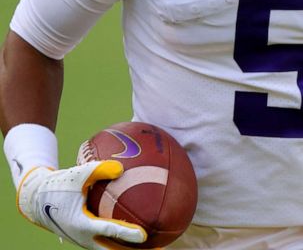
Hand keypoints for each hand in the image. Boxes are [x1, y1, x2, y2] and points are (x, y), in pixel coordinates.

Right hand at [17, 160, 146, 249]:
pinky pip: (107, 244)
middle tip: (156, 249)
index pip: (109, 231)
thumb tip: (121, 168)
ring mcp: (86, 241)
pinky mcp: (87, 238)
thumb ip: (98, 169)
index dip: (127, 233)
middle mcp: (86, 238)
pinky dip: (121, 243)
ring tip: (153, 248)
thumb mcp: (77, 175)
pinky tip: (136, 236)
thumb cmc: (59, 186)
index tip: (144, 235)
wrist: (38, 201)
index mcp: (83, 224)